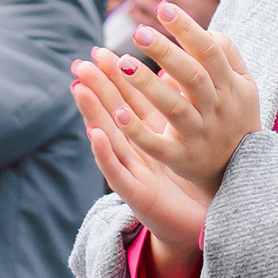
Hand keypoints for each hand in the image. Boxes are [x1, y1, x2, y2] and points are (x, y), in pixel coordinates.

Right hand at [72, 53, 209, 277]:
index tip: (100, 51)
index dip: (115, 77)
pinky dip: (105, 153)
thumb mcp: (179, 142)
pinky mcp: (136, 194)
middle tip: (79, 62)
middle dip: (96, 88)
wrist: (199, 226)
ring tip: (78, 89)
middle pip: (113, 114)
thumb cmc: (189, 183)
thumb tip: (172, 74)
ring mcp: (133, 173)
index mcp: (148, 137)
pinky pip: (118, 171)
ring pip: (109, 138)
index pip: (129, 101)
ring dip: (92, 113)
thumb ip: (173, 111)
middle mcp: (135, 152)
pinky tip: (95, 135)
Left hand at [95, 4, 260, 197]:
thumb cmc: (237, 116)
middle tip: (139, 31)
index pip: (209, 52)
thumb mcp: (245, 85)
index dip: (187, 29)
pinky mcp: (181, 159)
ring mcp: (199, 135)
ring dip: (147, 84)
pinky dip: (137, 131)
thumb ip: (228, 55)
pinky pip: (158, 145)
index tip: (163, 8)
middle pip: (191, 76)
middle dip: (166, 52)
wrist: (244, 171)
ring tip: (122, 63)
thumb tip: (207, 30)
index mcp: (230, 86)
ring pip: (173, 108)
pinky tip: (117, 113)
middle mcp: (216, 109)